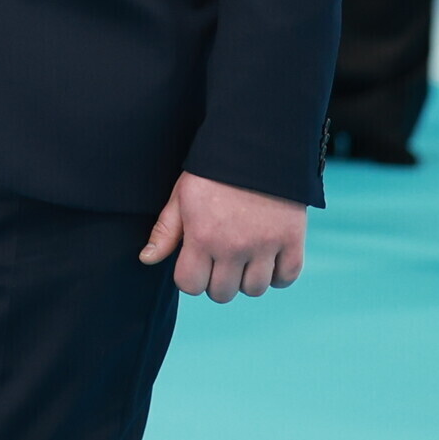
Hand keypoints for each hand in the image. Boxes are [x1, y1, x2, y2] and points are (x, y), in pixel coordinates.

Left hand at [140, 171, 306, 302]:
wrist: (257, 146)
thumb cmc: (212, 171)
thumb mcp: (181, 196)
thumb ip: (166, 231)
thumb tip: (147, 259)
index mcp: (202, 236)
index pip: (190, 285)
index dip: (189, 277)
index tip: (195, 262)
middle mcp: (233, 247)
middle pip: (222, 293)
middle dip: (216, 281)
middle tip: (219, 260)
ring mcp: (265, 246)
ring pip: (254, 289)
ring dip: (246, 279)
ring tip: (243, 257)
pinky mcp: (292, 240)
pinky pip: (286, 278)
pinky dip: (278, 275)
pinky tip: (268, 258)